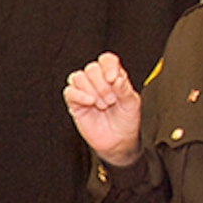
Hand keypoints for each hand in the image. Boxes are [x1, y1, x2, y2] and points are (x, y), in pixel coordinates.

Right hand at [63, 52, 143, 166]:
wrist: (118, 142)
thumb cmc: (126, 122)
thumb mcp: (132, 104)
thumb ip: (125, 89)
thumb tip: (118, 78)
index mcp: (113, 77)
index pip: (107, 60)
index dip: (108, 66)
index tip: (113, 79)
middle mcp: (98, 82)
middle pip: (92, 68)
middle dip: (102, 85)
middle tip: (111, 99)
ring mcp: (85, 92)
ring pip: (78, 77)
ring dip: (91, 91)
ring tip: (101, 104)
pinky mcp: (74, 103)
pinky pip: (69, 91)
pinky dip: (79, 95)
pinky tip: (90, 102)